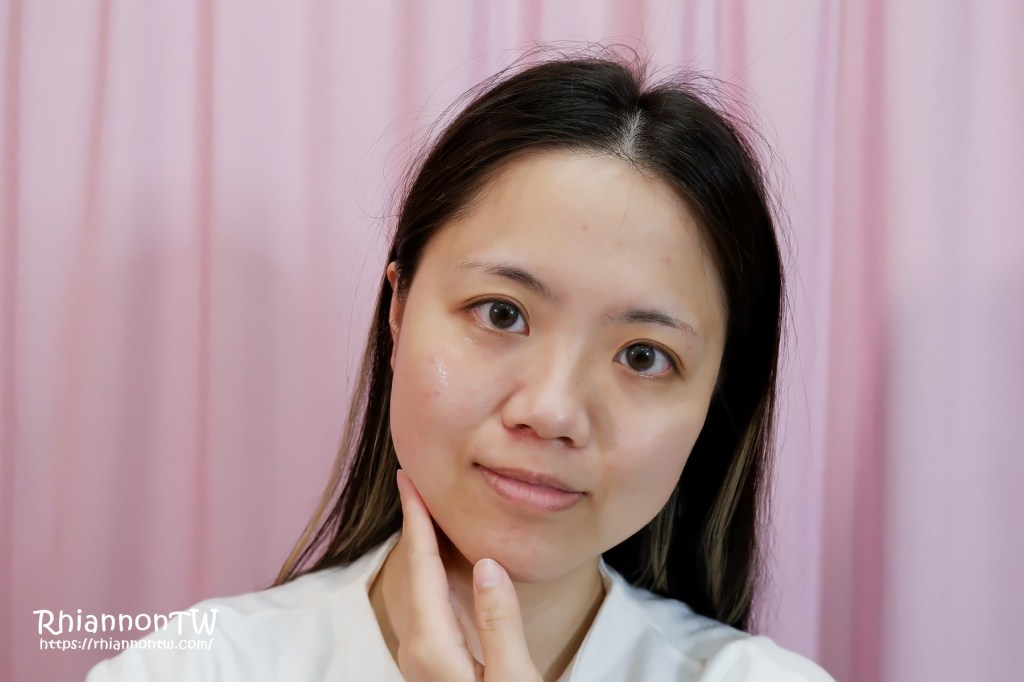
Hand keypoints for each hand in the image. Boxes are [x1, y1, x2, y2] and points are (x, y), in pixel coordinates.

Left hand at [395, 469, 543, 681]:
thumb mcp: (512, 677)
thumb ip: (500, 624)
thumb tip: (488, 565)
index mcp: (432, 644)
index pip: (421, 566)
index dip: (416, 519)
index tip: (408, 479)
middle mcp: (418, 648)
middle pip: (416, 572)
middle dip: (417, 524)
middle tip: (419, 482)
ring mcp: (425, 658)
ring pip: (422, 588)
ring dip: (425, 547)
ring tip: (431, 510)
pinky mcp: (438, 664)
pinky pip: (431, 605)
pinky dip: (435, 572)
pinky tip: (446, 561)